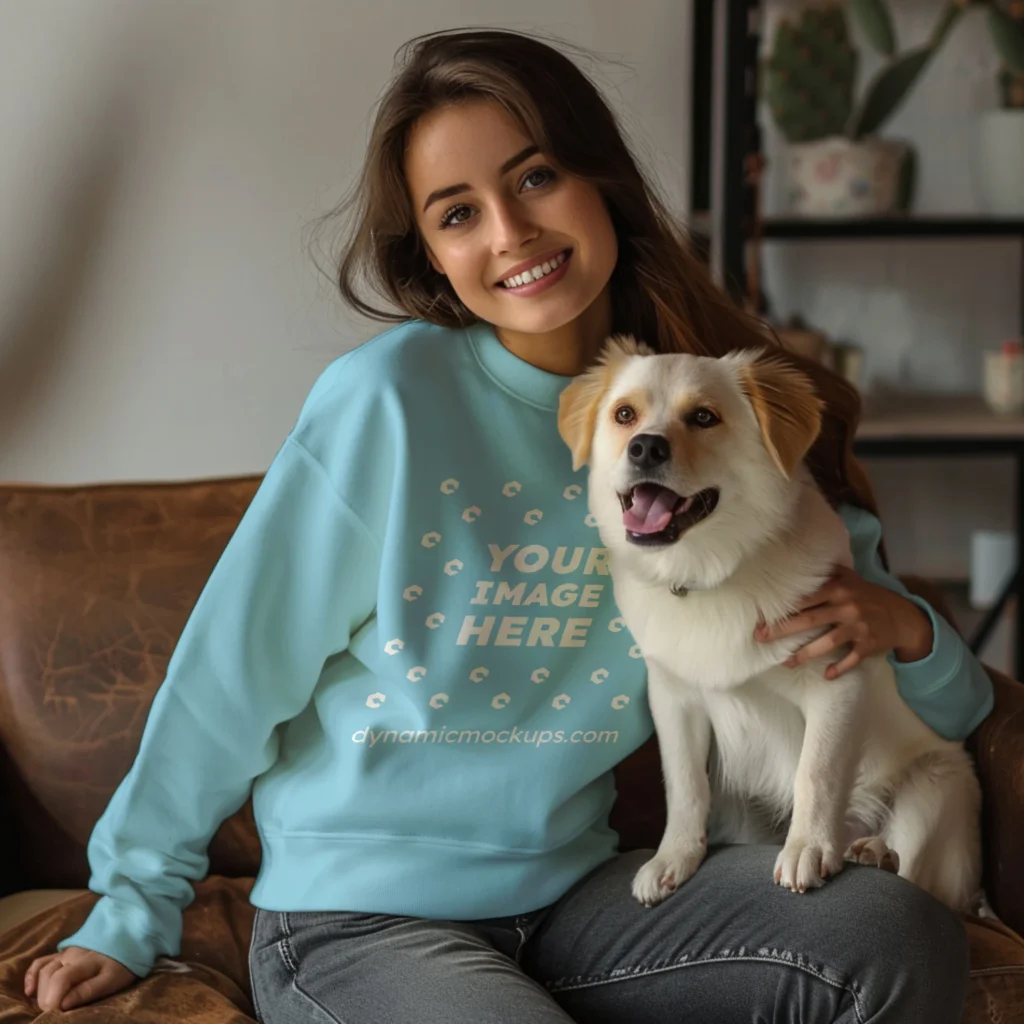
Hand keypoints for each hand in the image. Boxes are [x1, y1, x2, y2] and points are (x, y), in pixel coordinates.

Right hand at [24, 946, 135, 1011]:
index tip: (55, 1014)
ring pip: (43, 970)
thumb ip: (88, 991)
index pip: (59, 980)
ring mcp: (66, 952)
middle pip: (48, 977)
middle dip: (46, 998)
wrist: (131, 938)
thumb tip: (63, 1005)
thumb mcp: (112, 980)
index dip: (52, 1000)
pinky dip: (32, 975)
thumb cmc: (122, 963)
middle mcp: (71, 955)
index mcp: (84, 962)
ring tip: (47, 1006)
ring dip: (41, 990)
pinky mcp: (64, 953)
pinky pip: (42, 961)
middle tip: (54, 1013)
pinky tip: (29, 991)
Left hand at [754, 565, 932, 678]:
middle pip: (810, 620)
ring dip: (805, 653)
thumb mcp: (850, 579)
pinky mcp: (868, 644)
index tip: (761, 614)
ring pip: (828, 642)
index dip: (783, 607)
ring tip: (786, 662)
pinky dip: (840, 667)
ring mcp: (858, 627)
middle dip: (783, 630)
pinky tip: (827, 675)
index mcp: (838, 589)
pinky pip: (852, 658)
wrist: (903, 616)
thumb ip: (827, 573)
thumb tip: (798, 562)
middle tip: (761, 638)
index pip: (805, 598)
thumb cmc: (869, 596)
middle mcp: (847, 607)